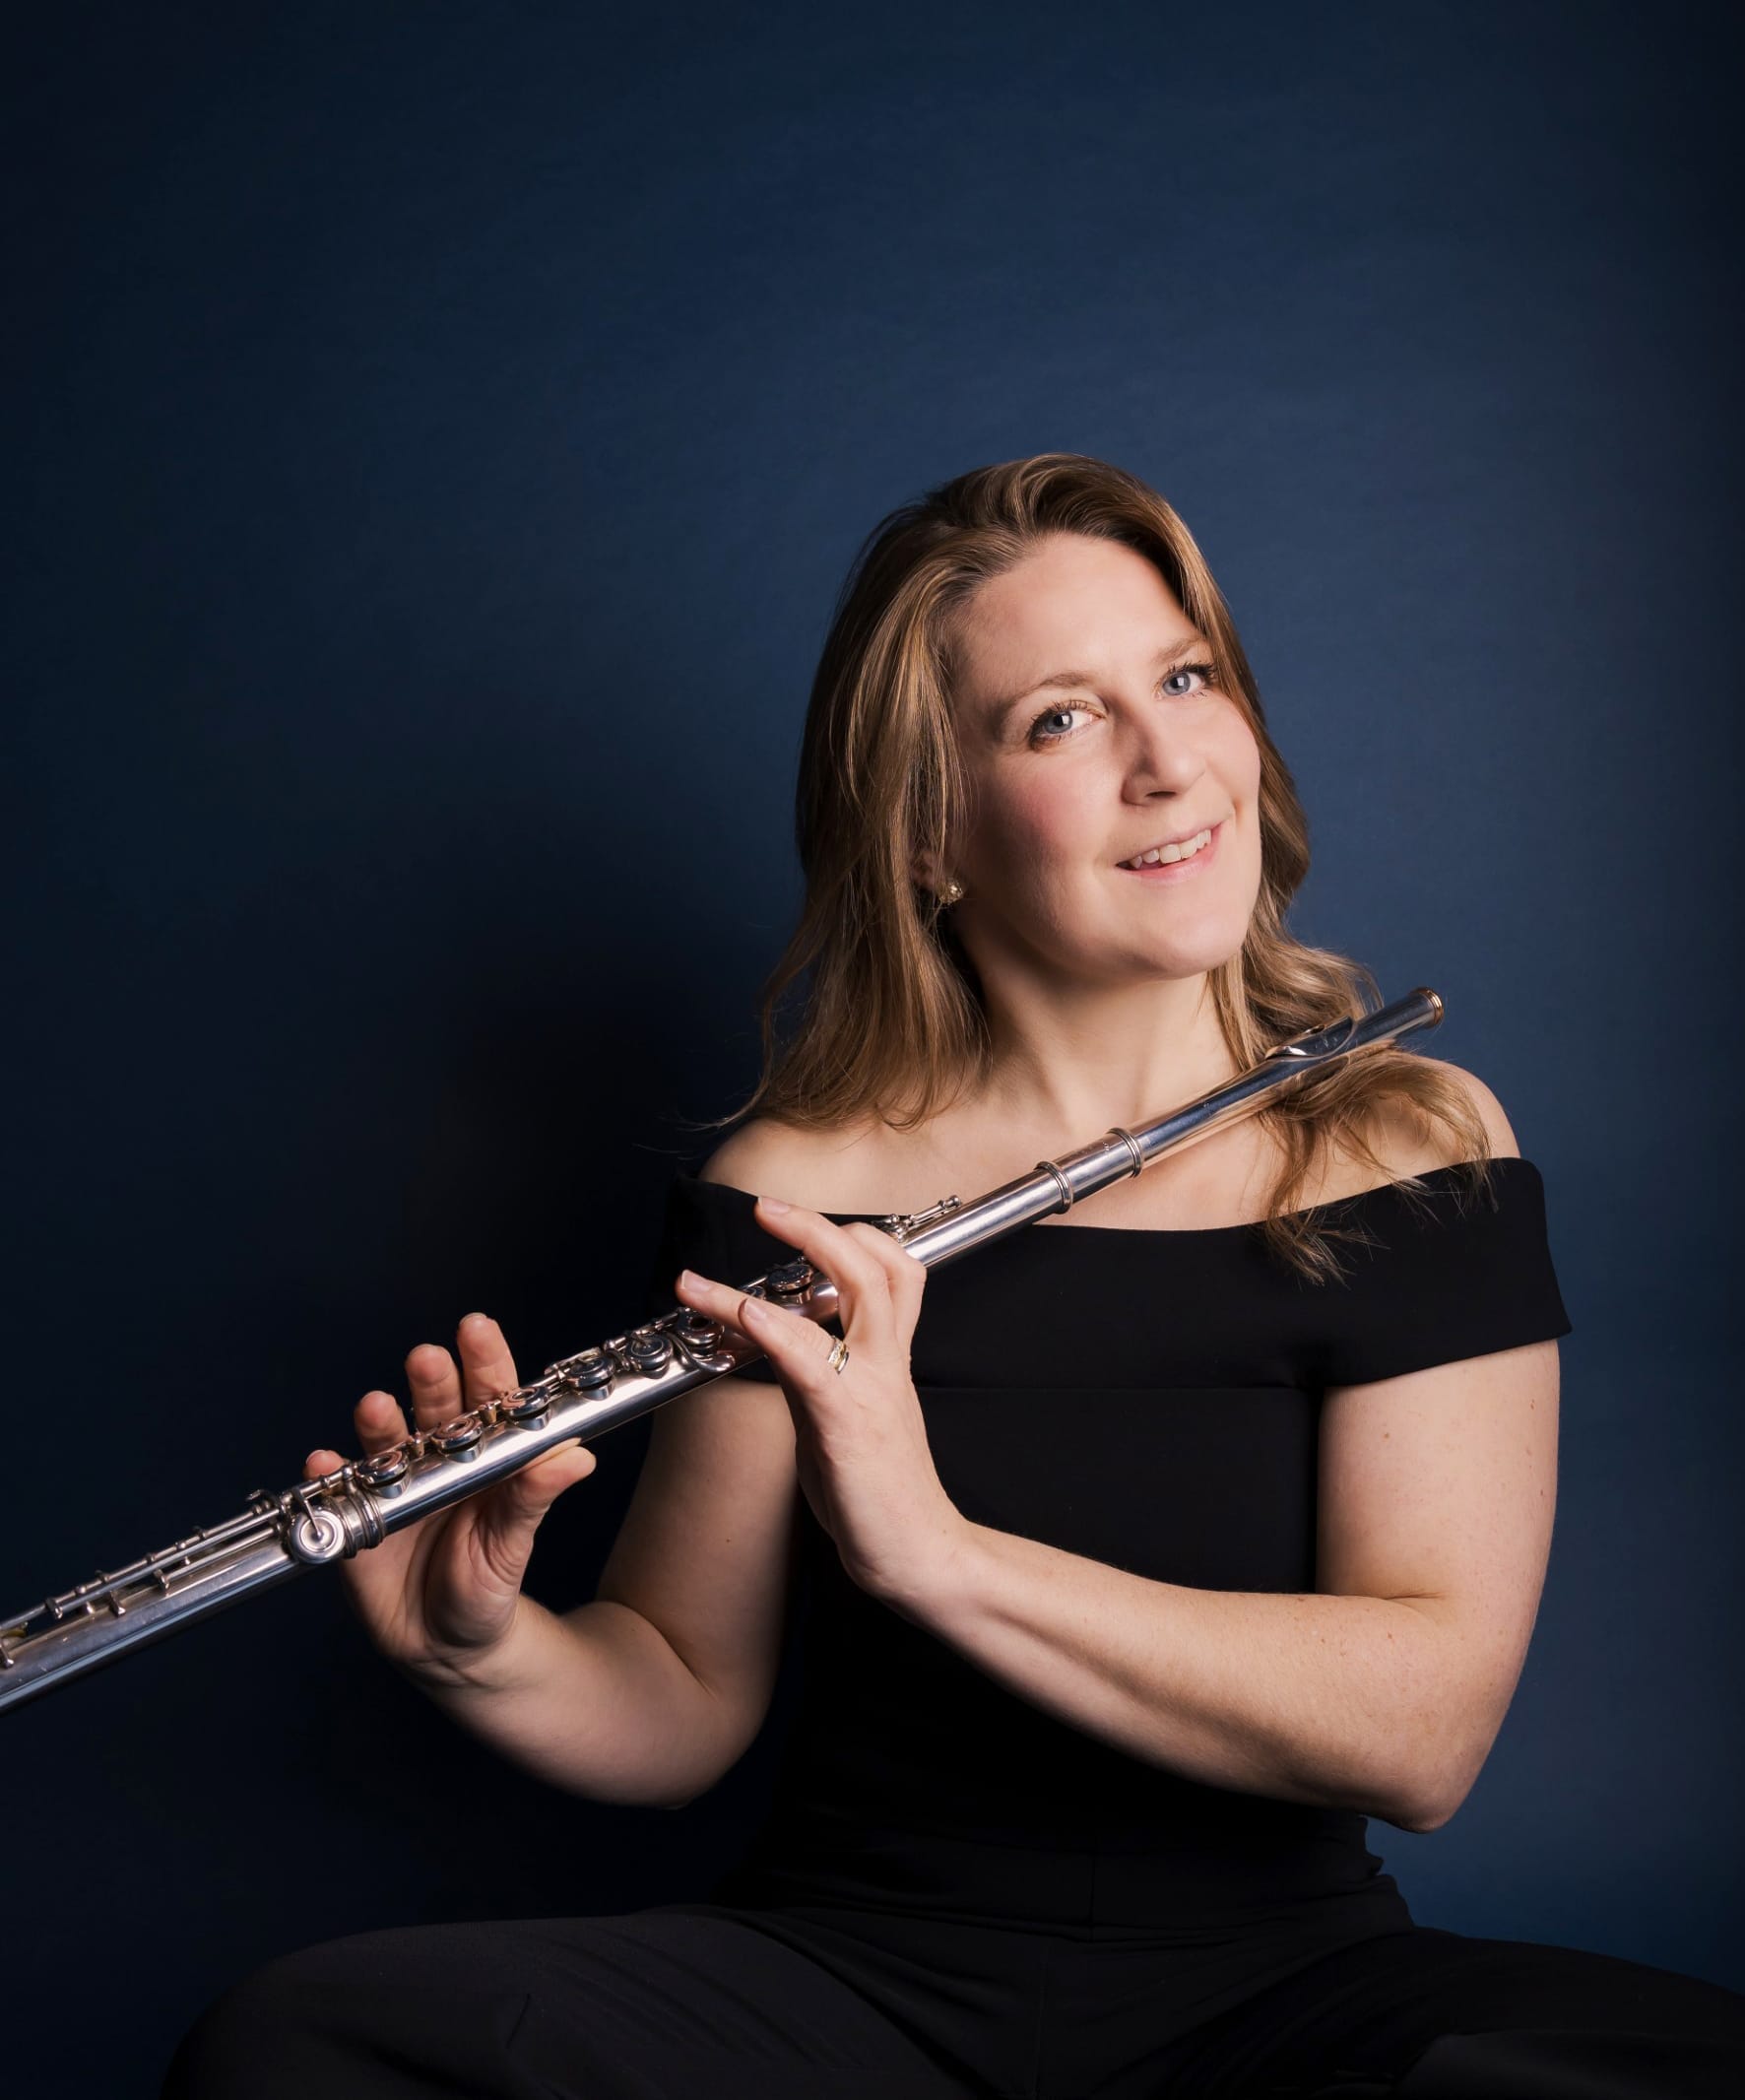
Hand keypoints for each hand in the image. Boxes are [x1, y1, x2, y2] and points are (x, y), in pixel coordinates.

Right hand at [303, 1313, 597, 1684]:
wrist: (446, 1645)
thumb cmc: (488, 1583)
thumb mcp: (513, 1544)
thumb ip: (535, 1498)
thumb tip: (578, 1457)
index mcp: (487, 1456)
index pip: (490, 1397)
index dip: (484, 1361)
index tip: (477, 1329)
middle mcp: (438, 1459)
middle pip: (435, 1409)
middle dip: (430, 1380)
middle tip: (427, 1358)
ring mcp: (395, 1486)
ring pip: (386, 1442)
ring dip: (378, 1421)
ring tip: (376, 1407)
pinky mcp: (357, 1520)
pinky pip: (341, 1492)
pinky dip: (330, 1476)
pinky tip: (325, 1462)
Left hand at [674, 1198, 967, 1611]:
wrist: (918, 1554)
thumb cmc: (877, 1492)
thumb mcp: (843, 1417)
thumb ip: (815, 1373)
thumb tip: (776, 1339)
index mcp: (890, 1360)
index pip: (893, 1273)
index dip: (854, 1237)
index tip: (801, 1220)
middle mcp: (887, 1361)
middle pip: (877, 1264)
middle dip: (821, 1226)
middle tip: (768, 1207)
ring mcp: (872, 1386)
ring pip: (857, 1290)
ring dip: (801, 1248)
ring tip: (748, 1232)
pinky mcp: (848, 1421)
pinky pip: (811, 1358)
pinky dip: (773, 1326)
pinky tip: (740, 1311)